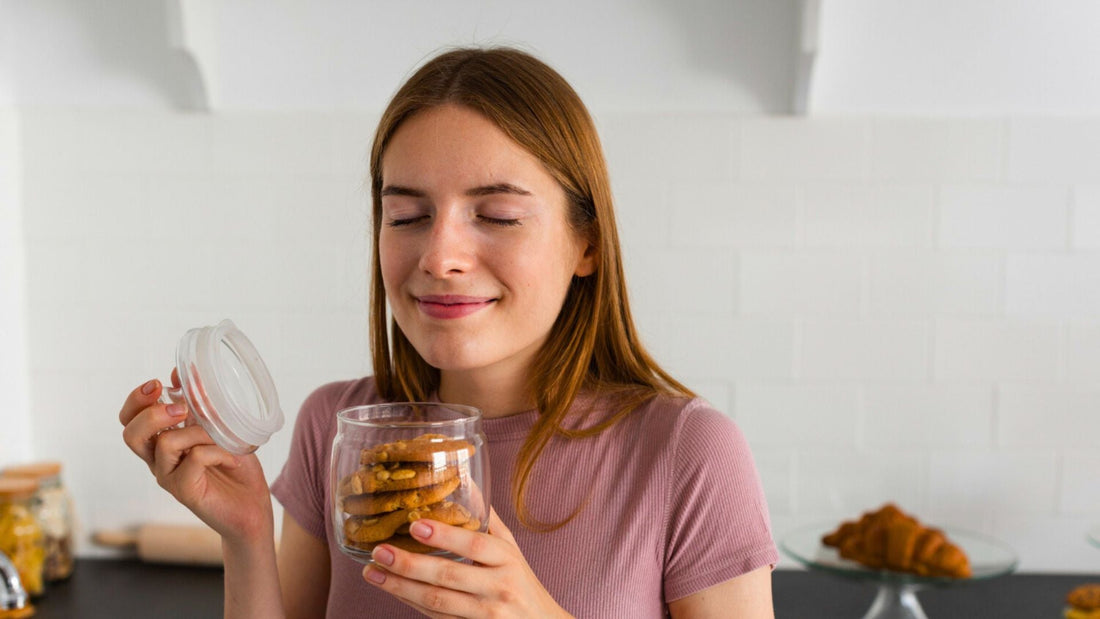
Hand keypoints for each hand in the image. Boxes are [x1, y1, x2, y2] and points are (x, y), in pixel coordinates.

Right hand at [118, 374, 272, 542]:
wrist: (252, 506)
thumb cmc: (235, 466)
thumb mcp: (221, 428)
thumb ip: (204, 405)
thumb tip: (190, 374)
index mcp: (162, 441)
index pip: (130, 419)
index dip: (136, 399)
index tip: (157, 383)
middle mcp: (159, 460)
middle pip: (131, 434)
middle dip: (152, 413)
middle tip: (181, 408)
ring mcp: (169, 477)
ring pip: (165, 443)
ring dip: (199, 430)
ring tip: (221, 435)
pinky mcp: (185, 491)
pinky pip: (195, 458)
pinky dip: (217, 450)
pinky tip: (232, 457)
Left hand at [363, 508, 571, 617]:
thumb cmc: (521, 581)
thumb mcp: (510, 547)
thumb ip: (485, 518)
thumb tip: (464, 479)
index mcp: (507, 559)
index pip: (475, 544)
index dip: (445, 535)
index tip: (416, 525)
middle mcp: (498, 586)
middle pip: (449, 575)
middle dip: (409, 564)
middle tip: (379, 551)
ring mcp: (486, 613)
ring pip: (436, 601)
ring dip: (399, 586)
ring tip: (372, 572)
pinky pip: (436, 617)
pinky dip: (410, 602)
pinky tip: (391, 588)